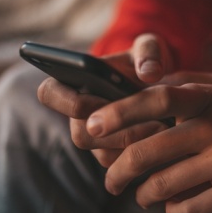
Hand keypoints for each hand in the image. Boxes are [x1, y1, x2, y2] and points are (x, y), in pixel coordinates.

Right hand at [37, 33, 175, 164]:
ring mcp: (94, 138)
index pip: (49, 93)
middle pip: (79, 133)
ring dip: (131, 141)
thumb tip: (150, 74)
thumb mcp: (150, 48)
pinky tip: (163, 138)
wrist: (160, 86)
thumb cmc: (145, 62)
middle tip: (143, 117)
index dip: (66, 100)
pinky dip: (140, 153)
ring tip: (160, 125)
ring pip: (101, 152)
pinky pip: (119, 164)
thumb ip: (150, 53)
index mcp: (73, 82)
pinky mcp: (111, 154)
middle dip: (112, 128)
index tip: (95, 97)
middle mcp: (78, 114)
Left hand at [86, 72, 211, 212]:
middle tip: (111, 181)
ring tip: (144, 195)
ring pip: (164, 186)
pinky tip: (174, 207)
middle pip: (148, 152)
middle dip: (118, 171)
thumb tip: (145, 87)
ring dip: (144, 195)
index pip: (154, 99)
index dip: (118, 112)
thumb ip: (189, 84)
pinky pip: (192, 208)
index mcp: (210, 97)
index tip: (91, 125)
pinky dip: (174, 211)